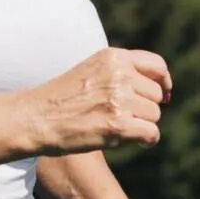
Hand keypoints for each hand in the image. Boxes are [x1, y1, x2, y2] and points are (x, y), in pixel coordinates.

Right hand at [30, 47, 172, 152]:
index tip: (164, 94)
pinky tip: (133, 141)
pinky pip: (151, 133)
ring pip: (154, 115)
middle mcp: (119, 74)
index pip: (157, 65)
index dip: (163, 82)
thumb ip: (120, 71)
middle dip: (145, 107)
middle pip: (156, 95)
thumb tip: (162, 88)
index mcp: (113, 57)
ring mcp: (119, 99)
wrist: (35, 118)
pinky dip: (146, 140)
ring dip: (141, 124)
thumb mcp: (91, 70)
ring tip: (115, 126)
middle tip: (122, 116)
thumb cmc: (62, 99)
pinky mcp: (118, 125)